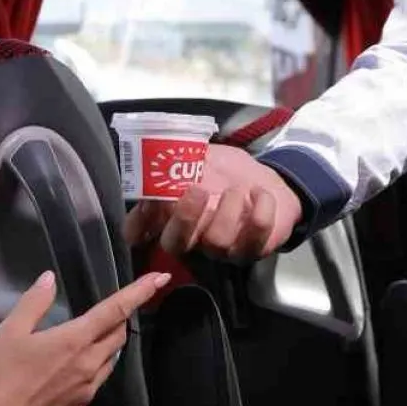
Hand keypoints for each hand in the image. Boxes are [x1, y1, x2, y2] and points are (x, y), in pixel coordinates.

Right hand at [0, 270, 170, 405]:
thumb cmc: (0, 373)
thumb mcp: (10, 330)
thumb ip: (34, 302)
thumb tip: (49, 279)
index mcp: (75, 340)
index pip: (115, 310)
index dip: (140, 292)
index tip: (161, 279)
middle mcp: (89, 366)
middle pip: (117, 338)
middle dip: (119, 322)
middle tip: (108, 315)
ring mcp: (87, 393)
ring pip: (107, 365)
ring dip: (103, 350)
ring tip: (82, 347)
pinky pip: (90, 390)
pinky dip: (85, 379)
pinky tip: (62, 381)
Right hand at [123, 144, 304, 260]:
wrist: (268, 181)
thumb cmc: (227, 173)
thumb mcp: (200, 159)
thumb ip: (177, 160)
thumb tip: (155, 155)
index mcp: (172, 217)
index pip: (141, 233)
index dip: (138, 223)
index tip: (148, 203)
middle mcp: (192, 239)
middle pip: (174, 244)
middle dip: (184, 217)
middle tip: (198, 189)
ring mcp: (221, 249)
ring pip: (216, 241)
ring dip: (228, 209)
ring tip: (237, 188)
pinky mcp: (251, 250)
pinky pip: (253, 237)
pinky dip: (260, 210)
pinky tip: (259, 193)